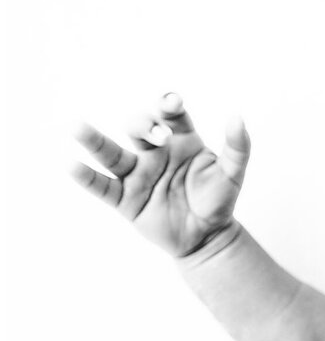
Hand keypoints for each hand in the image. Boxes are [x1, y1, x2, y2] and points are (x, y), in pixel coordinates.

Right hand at [71, 94, 250, 257]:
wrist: (207, 236)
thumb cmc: (218, 200)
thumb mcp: (233, 174)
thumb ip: (238, 147)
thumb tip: (237, 117)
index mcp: (181, 140)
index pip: (170, 116)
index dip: (167, 106)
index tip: (171, 103)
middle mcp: (155, 152)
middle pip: (139, 128)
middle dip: (144, 126)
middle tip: (159, 135)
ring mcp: (137, 174)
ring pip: (110, 152)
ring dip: (94, 140)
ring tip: (76, 126)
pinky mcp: (124, 198)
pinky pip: (102, 186)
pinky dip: (86, 177)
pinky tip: (71, 164)